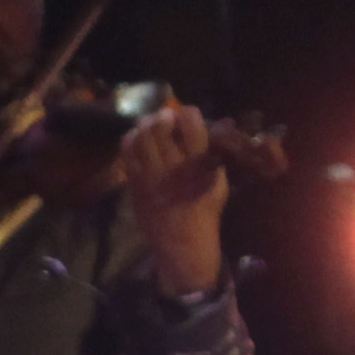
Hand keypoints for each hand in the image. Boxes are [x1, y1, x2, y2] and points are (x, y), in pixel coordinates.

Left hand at [121, 101, 230, 297]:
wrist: (181, 241)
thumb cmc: (204, 209)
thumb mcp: (219, 180)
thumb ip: (219, 151)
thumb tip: (226, 120)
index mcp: (198, 163)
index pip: (190, 125)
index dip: (187, 113)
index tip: (185, 115)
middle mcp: (173, 166)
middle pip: (160, 127)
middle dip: (162, 116)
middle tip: (163, 117)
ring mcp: (152, 175)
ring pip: (142, 138)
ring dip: (144, 125)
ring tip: (149, 125)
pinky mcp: (136, 184)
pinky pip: (127, 155)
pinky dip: (130, 141)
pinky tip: (136, 138)